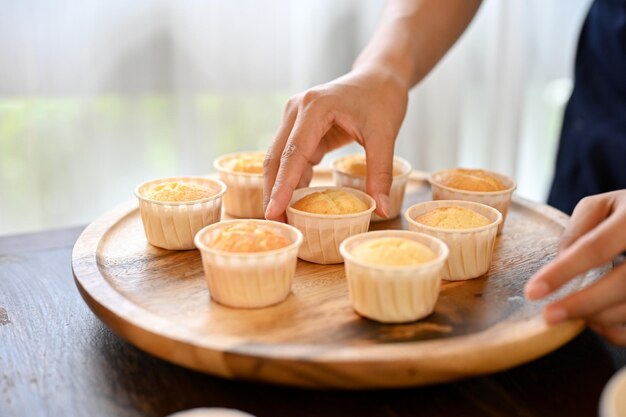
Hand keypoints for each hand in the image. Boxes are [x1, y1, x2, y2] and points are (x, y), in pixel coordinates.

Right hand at [263, 67, 408, 221]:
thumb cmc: (382, 99)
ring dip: (279, 185)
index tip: (273, 211)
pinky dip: (292, 177)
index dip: (282, 186)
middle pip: (276, 157)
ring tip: (282, 216)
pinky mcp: (299, 125)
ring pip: (278, 157)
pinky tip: (294, 199)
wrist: (380, 76)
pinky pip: (291, 156)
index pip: (293, 154)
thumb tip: (381, 210)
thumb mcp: (385, 136)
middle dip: (273, 190)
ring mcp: (294, 116)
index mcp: (314, 107)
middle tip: (274, 222)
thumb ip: (380, 173)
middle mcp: (296, 109)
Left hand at [525, 190, 625, 345]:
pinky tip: (598, 322)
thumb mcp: (605, 205)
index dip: (562, 272)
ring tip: (571, 314)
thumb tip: (560, 262)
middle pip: (621, 284)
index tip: (533, 292)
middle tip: (549, 316)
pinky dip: (617, 330)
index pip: (594, 248)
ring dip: (599, 316)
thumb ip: (578, 228)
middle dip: (581, 304)